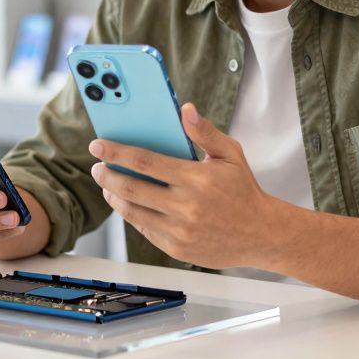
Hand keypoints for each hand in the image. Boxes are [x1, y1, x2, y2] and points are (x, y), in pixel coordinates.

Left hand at [89, 102, 275, 269]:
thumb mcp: (230, 154)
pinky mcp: (176, 248)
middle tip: (97, 167)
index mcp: (196, 179)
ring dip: (113, 195)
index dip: (116, 152)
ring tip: (107, 184)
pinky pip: (144, 228)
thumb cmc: (243, 190)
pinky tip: (127, 202)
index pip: (145, 162)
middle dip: (106, 175)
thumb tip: (185, 109)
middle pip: (130, 188)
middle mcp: (185, 207)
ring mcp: (179, 231)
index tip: (98, 145)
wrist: (261, 234)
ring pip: (132, 211)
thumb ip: (204, 132)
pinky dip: (131, 213)